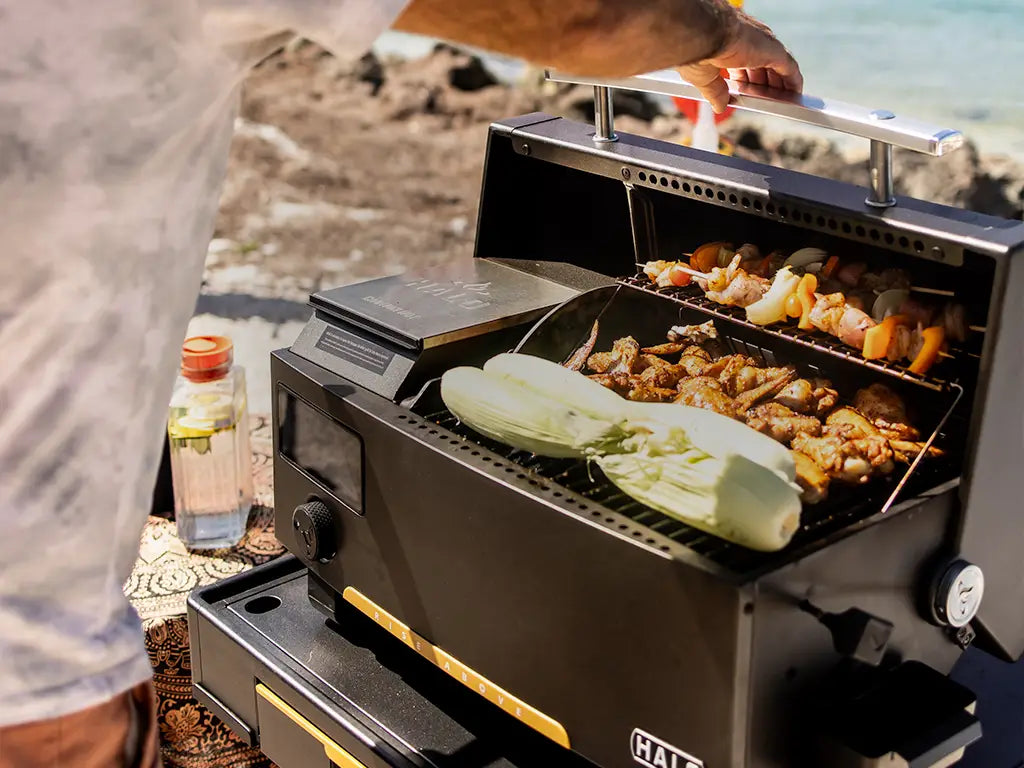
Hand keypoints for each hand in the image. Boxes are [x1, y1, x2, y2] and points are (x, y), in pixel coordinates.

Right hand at [678, 10, 802, 113]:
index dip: (746, 82)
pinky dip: (793, 82)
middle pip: (763, 67)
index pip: (744, 66)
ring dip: (780, 86)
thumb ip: (715, 93)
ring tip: (782, 102)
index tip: (744, 93)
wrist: (702, 33)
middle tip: (766, 101)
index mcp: (730, 46)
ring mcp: (763, 45)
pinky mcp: (774, 50)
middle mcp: (749, 42)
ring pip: (777, 68)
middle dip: (765, 86)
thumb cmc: (697, 49)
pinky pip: (789, 69)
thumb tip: (719, 107)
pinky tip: (796, 94)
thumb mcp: (704, 78)